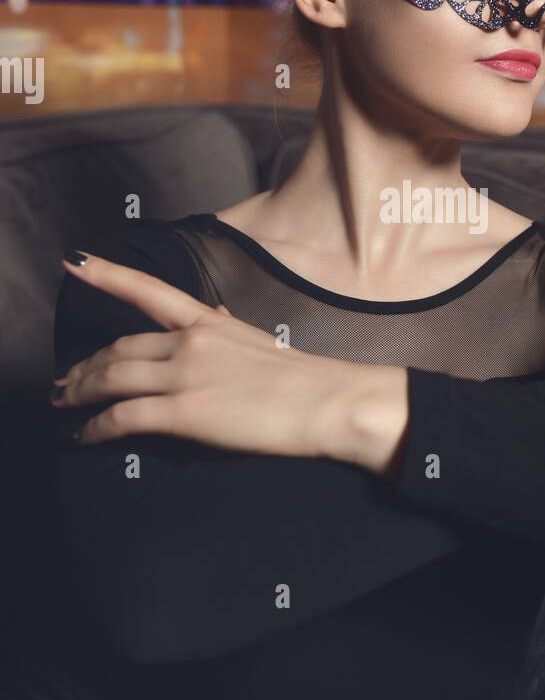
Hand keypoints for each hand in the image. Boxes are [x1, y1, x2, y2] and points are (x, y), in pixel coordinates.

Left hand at [52, 252, 407, 467]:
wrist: (325, 402)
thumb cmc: (304, 378)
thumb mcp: (259, 339)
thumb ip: (226, 326)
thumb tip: (212, 312)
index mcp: (209, 322)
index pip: (149, 291)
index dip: (107, 275)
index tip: (75, 262)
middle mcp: (190, 341)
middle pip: (119, 347)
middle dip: (85, 365)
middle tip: (64, 380)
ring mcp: (183, 375)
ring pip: (111, 378)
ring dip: (79, 392)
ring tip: (64, 404)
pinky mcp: (181, 412)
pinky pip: (121, 417)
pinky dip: (94, 428)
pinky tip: (83, 436)